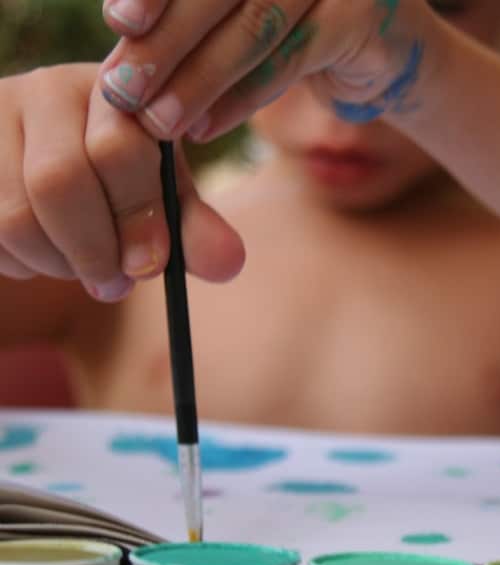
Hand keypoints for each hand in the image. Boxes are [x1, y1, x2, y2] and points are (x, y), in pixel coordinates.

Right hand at [0, 64, 243, 301]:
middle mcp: (48, 93)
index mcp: (115, 95)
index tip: (151, 265)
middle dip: (94, 250)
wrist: (46, 160)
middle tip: (117, 285)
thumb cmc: (118, 179)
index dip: (137, 215)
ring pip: (15, 217)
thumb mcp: (162, 195)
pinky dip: (21, 264)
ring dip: (57, 264)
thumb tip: (229, 264)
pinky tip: (44, 254)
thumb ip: (193, 227)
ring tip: (82, 269)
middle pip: (59, 181)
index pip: (119, 148)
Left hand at [99, 0, 438, 141]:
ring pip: (254, 27)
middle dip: (166, 43)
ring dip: (200, 80)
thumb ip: (198, 18)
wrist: (383, 45)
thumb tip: (125, 46)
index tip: (118, 22)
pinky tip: (207, 128)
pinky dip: (245, 98)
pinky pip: (291, 60)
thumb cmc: (300, 26)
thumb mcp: (245, 13)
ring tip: (161, 122)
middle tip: (124, 91)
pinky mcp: (358, 14)